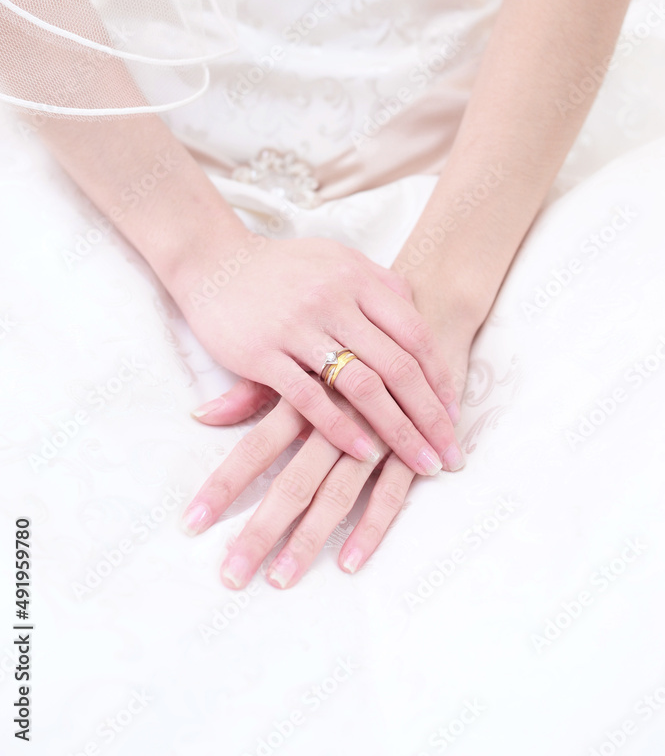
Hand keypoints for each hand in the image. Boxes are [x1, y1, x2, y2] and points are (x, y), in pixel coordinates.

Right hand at [170, 235, 461, 475]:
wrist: (214, 260)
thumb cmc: (280, 266)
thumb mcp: (336, 260)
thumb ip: (377, 284)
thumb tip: (418, 311)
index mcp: (357, 277)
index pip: (413, 332)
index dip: (438, 375)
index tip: (453, 413)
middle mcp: (334, 299)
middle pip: (397, 365)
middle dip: (429, 415)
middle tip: (449, 453)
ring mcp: (298, 326)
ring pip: (361, 385)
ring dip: (396, 430)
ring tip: (419, 464)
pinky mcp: (263, 352)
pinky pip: (309, 398)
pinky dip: (340, 429)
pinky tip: (363, 454)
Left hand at [179, 334, 472, 589]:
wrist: (426, 311)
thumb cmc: (352, 338)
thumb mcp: (301, 356)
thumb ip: (253, 391)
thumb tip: (200, 415)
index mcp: (304, 396)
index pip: (254, 448)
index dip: (223, 486)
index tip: (190, 524)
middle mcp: (335, 419)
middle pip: (292, 482)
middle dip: (260, 530)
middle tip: (231, 575)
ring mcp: (374, 435)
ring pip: (336, 495)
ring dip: (308, 540)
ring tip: (281, 579)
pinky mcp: (408, 447)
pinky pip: (391, 494)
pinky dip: (371, 529)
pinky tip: (348, 563)